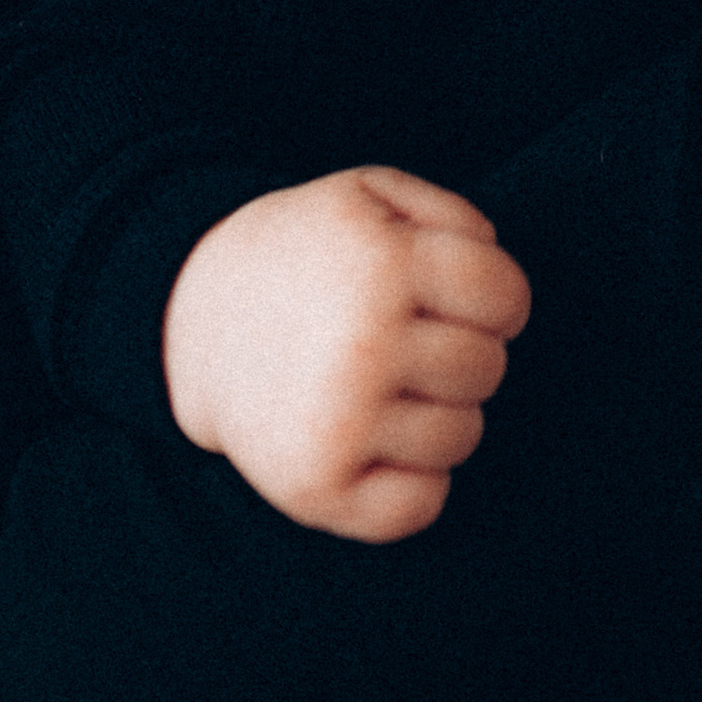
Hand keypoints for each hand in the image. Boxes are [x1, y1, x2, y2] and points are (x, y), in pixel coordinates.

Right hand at [162, 167, 530, 542]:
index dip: (497, 299)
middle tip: (408, 342)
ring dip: (437, 415)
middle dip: (462, 353)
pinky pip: (422, 506)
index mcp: (383, 264)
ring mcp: (338, 422)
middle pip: (487, 369)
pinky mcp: (314, 488)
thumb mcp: (370, 194)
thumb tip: (500, 284)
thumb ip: (454, 217)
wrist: (195, 318)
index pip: (505, 297)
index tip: (461, 302)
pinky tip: (375, 443)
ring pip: (461, 437)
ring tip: (382, 387)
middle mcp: (363, 345)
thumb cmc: (308, 254)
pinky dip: (412, 483)